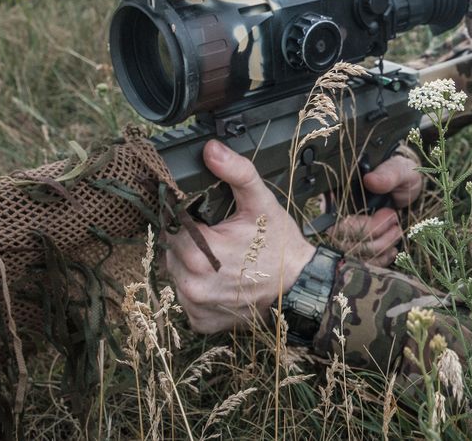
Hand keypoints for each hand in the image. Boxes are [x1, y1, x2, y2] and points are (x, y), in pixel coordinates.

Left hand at [165, 140, 316, 333]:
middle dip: (190, 241)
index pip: (172, 226)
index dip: (188, 219)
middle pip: (172, 250)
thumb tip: (210, 149)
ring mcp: (197, 305)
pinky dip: (199, 289)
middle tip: (219, 238)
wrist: (299, 284)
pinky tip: (220, 280)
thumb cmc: (279, 243)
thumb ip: (236, 172)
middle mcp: (193, 283)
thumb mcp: (260, 202)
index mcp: (201, 252)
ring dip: (192, 265)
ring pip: (176, 274)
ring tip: (221, 259)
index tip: (209, 220)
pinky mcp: (202, 321)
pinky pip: (187, 299)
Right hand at [328, 154, 420, 266]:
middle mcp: (336, 217)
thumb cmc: (399, 175)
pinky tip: (391, 249)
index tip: (389, 214)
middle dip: (375, 236)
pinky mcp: (356, 247)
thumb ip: (387, 174)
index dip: (362, 225)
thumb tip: (371, 180)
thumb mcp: (399, 170)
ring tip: (397, 231)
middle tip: (395, 220)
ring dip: (380, 248)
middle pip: (343, 242)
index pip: (336, 220)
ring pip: (353, 256)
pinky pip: (361, 264)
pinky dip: (379, 260)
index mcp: (339, 194)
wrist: (406, 188)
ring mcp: (344, 234)